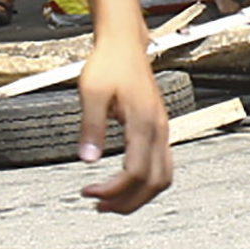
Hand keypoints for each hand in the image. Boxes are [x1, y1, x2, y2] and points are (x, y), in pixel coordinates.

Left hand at [74, 33, 174, 214]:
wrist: (125, 43)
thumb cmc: (110, 63)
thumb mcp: (91, 93)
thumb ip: (91, 127)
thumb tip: (87, 160)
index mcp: (144, 122)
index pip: (135, 172)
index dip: (113, 190)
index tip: (89, 192)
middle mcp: (159, 129)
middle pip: (154, 183)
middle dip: (127, 201)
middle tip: (99, 205)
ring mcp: (162, 130)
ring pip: (162, 177)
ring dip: (138, 196)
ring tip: (110, 200)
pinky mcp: (159, 129)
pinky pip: (161, 166)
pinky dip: (145, 182)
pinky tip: (123, 182)